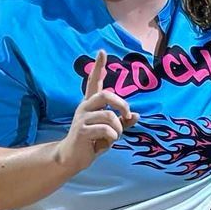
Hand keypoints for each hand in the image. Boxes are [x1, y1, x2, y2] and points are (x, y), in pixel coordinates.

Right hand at [61, 50, 137, 169]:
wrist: (73, 158)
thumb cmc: (92, 141)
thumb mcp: (110, 130)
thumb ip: (122, 122)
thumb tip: (137, 115)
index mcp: (91, 104)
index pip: (93, 81)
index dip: (98, 67)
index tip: (102, 51)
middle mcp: (85, 107)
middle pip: (106, 95)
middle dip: (122, 105)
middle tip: (127, 115)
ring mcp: (82, 118)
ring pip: (109, 116)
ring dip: (118, 129)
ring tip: (114, 137)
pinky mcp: (81, 131)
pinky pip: (105, 129)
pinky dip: (112, 137)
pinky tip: (106, 143)